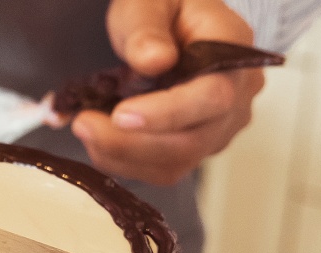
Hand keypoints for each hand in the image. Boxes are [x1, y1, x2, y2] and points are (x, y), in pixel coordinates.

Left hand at [71, 0, 263, 185]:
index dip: (167, 114)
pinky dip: (124, 161)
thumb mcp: (148, 0)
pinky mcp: (195, 146)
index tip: (120, 115)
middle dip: (131, 143)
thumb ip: (147, 26)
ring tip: (84, 126)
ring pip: (175, 163)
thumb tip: (153, 60)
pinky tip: (98, 138)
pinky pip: (162, 168)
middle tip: (83, 123)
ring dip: (122, 155)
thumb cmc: (161, 5)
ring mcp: (218, 127)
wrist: (166, 22)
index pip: (212, 97)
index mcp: (234, 51)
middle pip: (191, 141)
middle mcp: (237, 97)